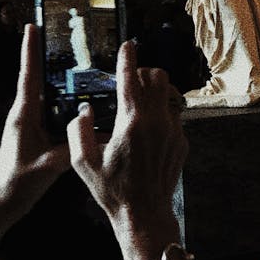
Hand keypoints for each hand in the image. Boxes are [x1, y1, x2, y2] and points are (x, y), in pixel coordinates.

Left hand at [0, 24, 70, 246]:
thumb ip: (73, 149)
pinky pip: (49, 111)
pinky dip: (61, 102)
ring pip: (44, 95)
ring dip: (55, 79)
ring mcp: (26, 125)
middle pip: (36, 78)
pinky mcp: (31, 135)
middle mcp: (23, 116)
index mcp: (23, 116)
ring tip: (74, 63)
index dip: (30, 50)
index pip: (28, 76)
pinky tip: (77, 101)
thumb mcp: (47, 167)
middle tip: (59, 35)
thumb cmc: (15, 186)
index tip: (32, 26)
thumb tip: (102, 135)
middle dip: (45, 56)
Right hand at [67, 41, 187, 259]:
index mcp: (131, 121)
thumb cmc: (113, 190)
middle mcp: (156, 121)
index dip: (128, 57)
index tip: (128, 45)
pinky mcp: (181, 142)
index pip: (130, 77)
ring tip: (138, 103)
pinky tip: (146, 130)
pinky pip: (173, 116)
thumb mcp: (83, 162)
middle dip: (143, 72)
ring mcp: (173, 131)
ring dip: (154, 91)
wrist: (144, 214)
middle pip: (157, 77)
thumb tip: (83, 110)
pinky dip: (160, 113)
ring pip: (168, 94)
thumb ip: (78, 130)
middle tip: (129, 81)